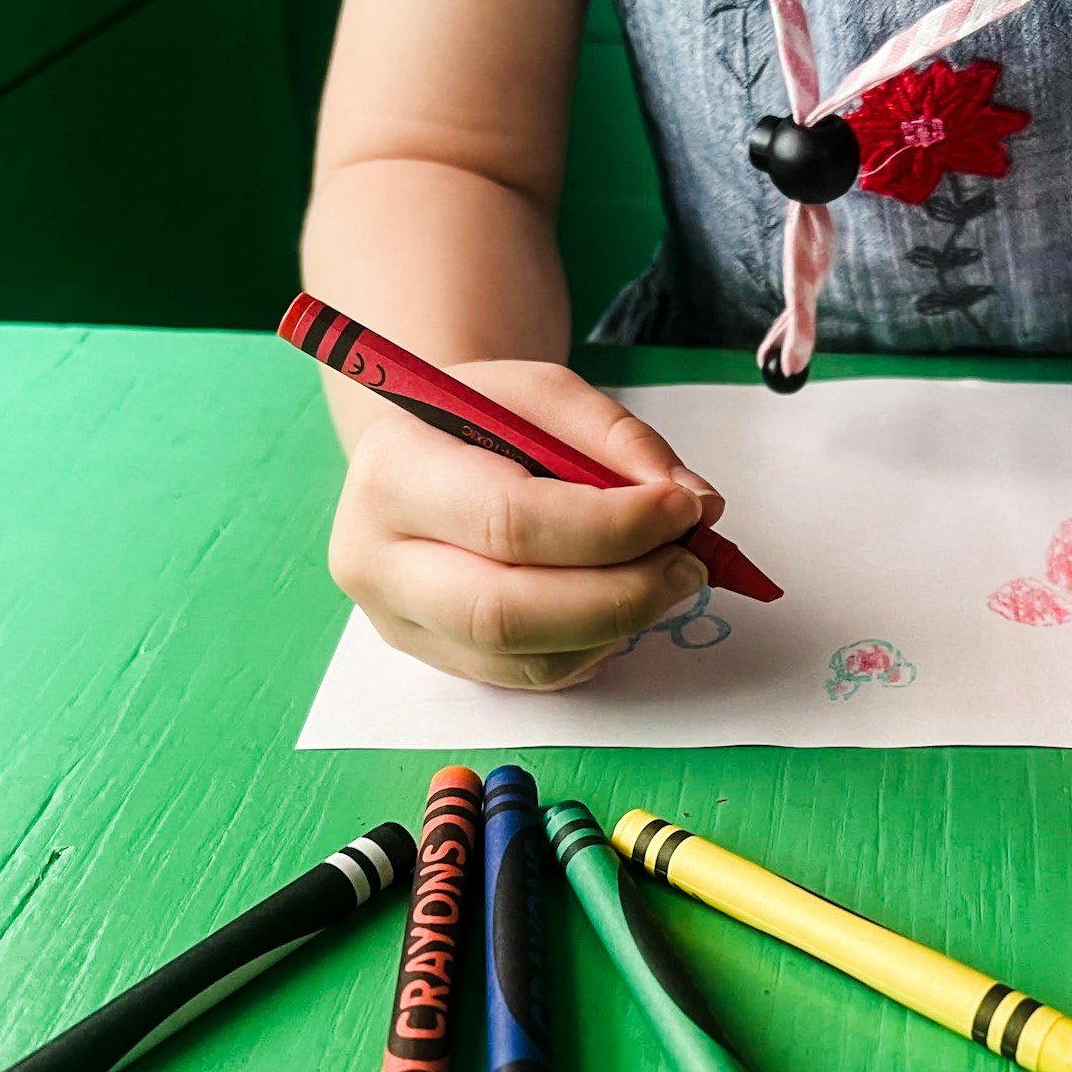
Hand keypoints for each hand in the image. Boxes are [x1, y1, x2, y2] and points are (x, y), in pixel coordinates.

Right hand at [329, 360, 718, 689]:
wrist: (423, 455)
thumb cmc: (483, 421)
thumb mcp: (543, 394)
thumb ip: (617, 438)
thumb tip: (693, 503)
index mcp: (393, 471)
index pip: (508, 521)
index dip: (610, 526)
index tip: (683, 510)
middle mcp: (377, 559)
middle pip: (506, 613)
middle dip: (620, 596)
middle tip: (689, 566)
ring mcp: (399, 622)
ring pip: (524, 660)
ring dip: (618, 626)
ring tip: (664, 577)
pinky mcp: (435, 660)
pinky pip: (531, 677)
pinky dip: (595, 647)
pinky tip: (617, 603)